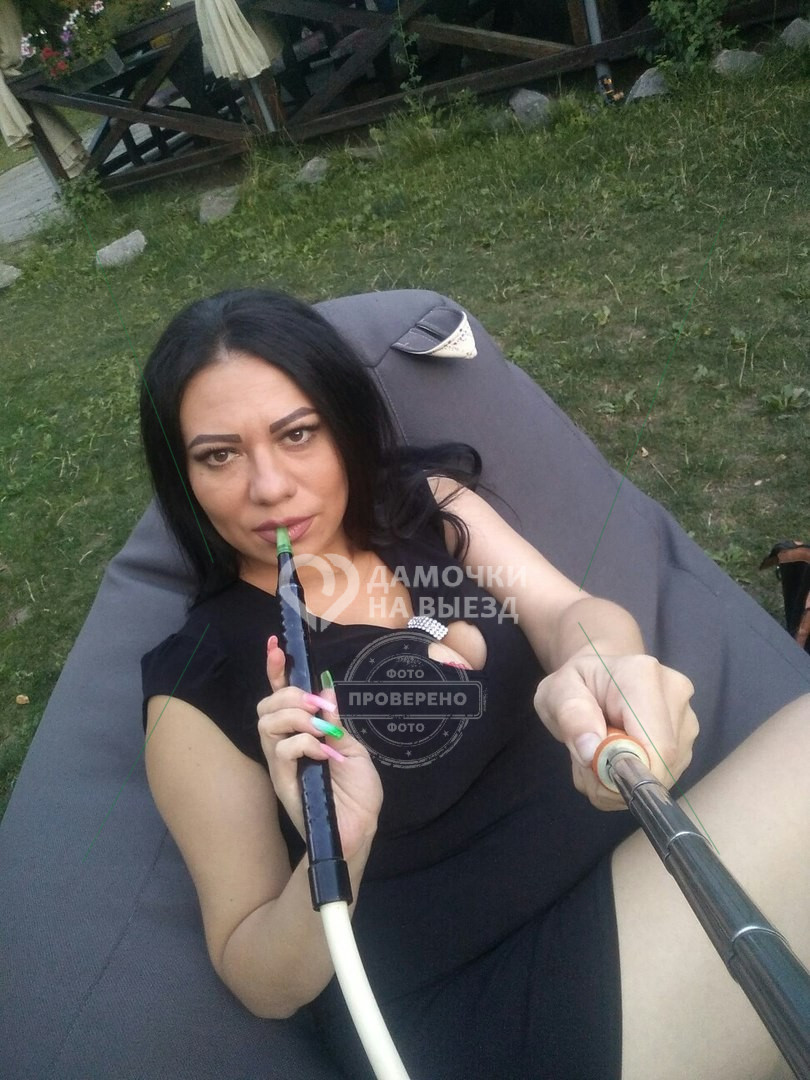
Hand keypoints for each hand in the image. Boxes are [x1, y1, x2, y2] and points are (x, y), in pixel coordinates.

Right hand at [257, 636, 382, 858]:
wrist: (360, 828)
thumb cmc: (357, 791)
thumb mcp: (352, 746)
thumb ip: (336, 719)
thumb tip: (325, 691)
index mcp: (302, 733)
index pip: (280, 696)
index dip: (276, 670)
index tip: (277, 645)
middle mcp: (285, 745)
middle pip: (266, 705)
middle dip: (289, 693)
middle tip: (317, 705)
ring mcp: (282, 763)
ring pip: (267, 723)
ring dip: (297, 716)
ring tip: (323, 728)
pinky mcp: (284, 781)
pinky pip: (282, 750)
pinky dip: (305, 742)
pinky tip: (324, 752)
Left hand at [533, 653, 697, 810]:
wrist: (598, 677)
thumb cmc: (575, 683)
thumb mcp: (555, 693)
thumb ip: (570, 717)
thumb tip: (592, 752)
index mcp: (642, 676)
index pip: (656, 746)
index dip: (629, 774)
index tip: (595, 771)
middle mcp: (675, 695)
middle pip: (661, 766)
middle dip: (618, 780)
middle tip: (586, 762)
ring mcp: (686, 720)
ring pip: (662, 776)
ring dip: (623, 781)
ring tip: (600, 753)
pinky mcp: (687, 741)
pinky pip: (662, 777)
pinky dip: (633, 779)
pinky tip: (618, 756)